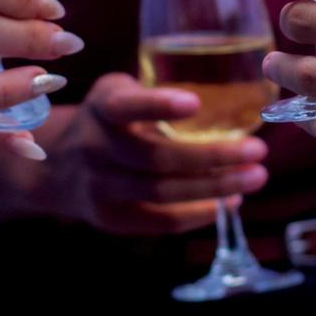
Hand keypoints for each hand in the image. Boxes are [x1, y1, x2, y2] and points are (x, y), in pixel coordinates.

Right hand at [30, 73, 268, 235]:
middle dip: (212, 156)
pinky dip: (198, 214)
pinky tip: (229, 203)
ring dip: (214, 188)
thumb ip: (155, 95)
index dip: (157, 105)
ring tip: (255, 177)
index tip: (194, 102)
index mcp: (101, 108)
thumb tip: (234, 97)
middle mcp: (94, 148)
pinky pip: (159, 221)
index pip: (125, 106)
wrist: (57, 167)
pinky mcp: (110, 218)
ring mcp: (99, 187)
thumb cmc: (107, 120)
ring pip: (162, 193)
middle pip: (156, 158)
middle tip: (258, 151)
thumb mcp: (118, 94)